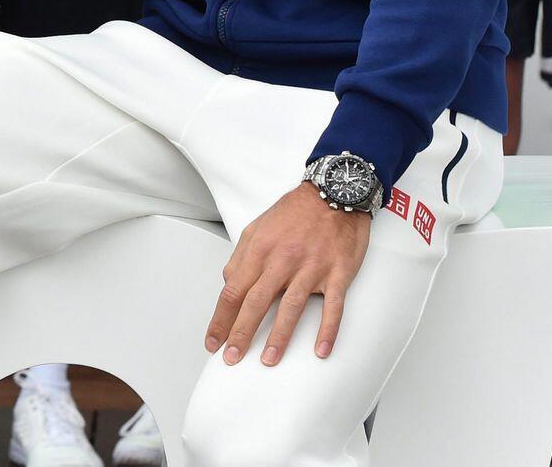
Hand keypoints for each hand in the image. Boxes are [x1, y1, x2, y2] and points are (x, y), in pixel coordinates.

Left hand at [205, 183, 370, 365]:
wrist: (333, 192)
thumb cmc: (294, 212)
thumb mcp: (257, 228)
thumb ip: (241, 257)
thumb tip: (229, 284)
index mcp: (259, 250)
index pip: (233, 290)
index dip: (221, 319)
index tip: (214, 340)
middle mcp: (282, 260)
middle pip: (255, 302)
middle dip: (241, 333)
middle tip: (232, 358)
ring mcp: (311, 267)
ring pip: (290, 307)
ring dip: (279, 336)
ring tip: (268, 359)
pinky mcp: (338, 273)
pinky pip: (333, 306)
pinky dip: (327, 329)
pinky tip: (320, 349)